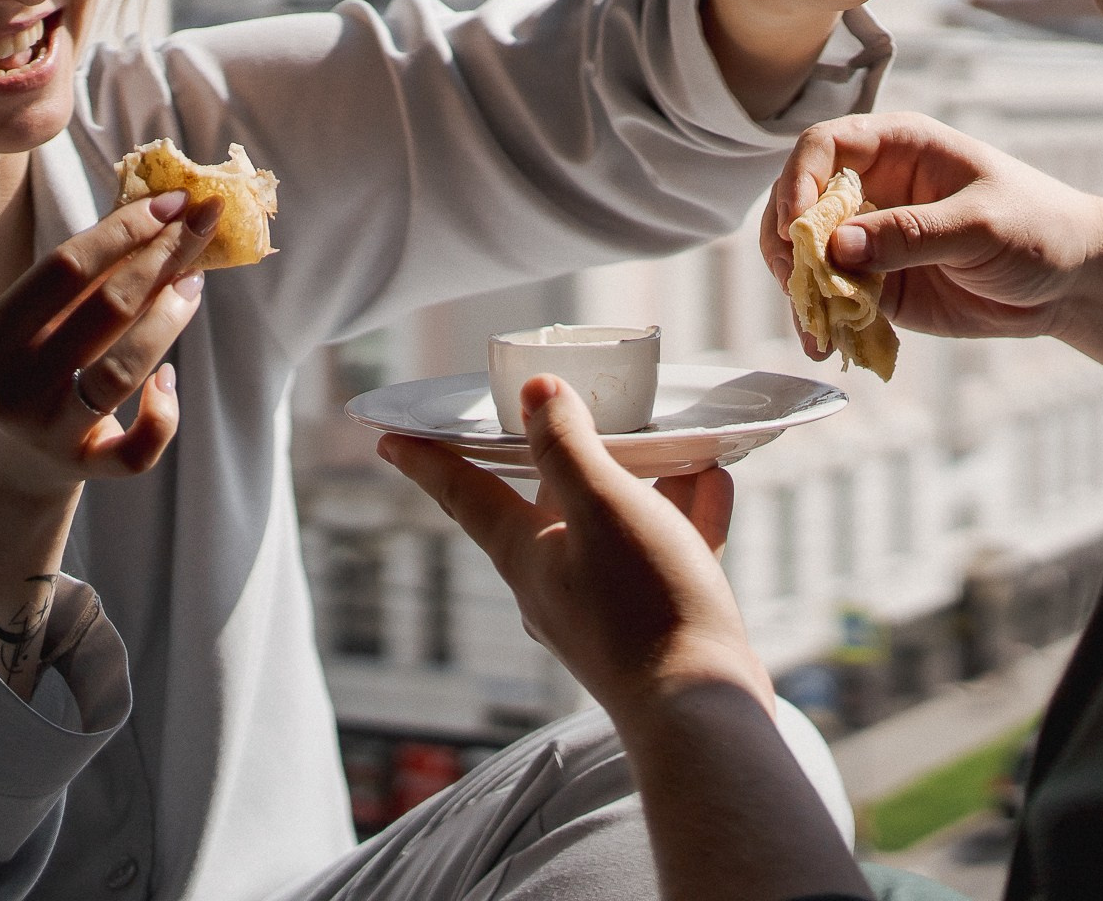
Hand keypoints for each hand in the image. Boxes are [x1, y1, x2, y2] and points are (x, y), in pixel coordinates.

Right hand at [0, 188, 219, 498]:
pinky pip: (135, 449)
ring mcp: (48, 433)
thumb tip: (153, 211)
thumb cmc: (24, 372)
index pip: (65, 268)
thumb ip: (73, 281)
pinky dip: (162, 413)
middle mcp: (13, 386)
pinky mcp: (83, 470)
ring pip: (122, 371)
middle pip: (104, 309)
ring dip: (169, 319)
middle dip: (162, 258)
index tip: (172, 201)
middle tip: (204, 224)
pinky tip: (169, 380)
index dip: (125, 229)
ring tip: (195, 283)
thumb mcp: (23, 327)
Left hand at [377, 376, 770, 718]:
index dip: (428, 460)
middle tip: (569, 411)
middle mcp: (555, 584)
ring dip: (641, 480)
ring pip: (615, 525)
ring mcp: (603, 608)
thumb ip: (567, 446)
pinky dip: (682, 516)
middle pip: (546, 502)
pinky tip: (712, 485)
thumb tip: (535, 394)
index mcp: (526, 556)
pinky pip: (661, 552)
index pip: (464, 495)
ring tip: (670, 443)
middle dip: (564, 454)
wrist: (701, 707)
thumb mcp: (603, 506)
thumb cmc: (646, 605)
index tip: (390, 436)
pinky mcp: (652, 623)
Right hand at [762, 112, 1102, 350]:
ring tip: (813, 327)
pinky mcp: (877, 283)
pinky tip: (825, 342)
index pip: (824, 146)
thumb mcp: (980, 225)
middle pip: (799, 202)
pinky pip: (831, 296)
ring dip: (798, 288)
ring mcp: (871, 237)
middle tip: (797, 282)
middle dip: (787, 243)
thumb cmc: (1038, 227)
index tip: (798, 226)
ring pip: (806, 254)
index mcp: (899, 147)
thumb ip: (911, 234)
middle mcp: (875, 186)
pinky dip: (820, 318)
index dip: (800, 181)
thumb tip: (838, 249)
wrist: (1071, 282)